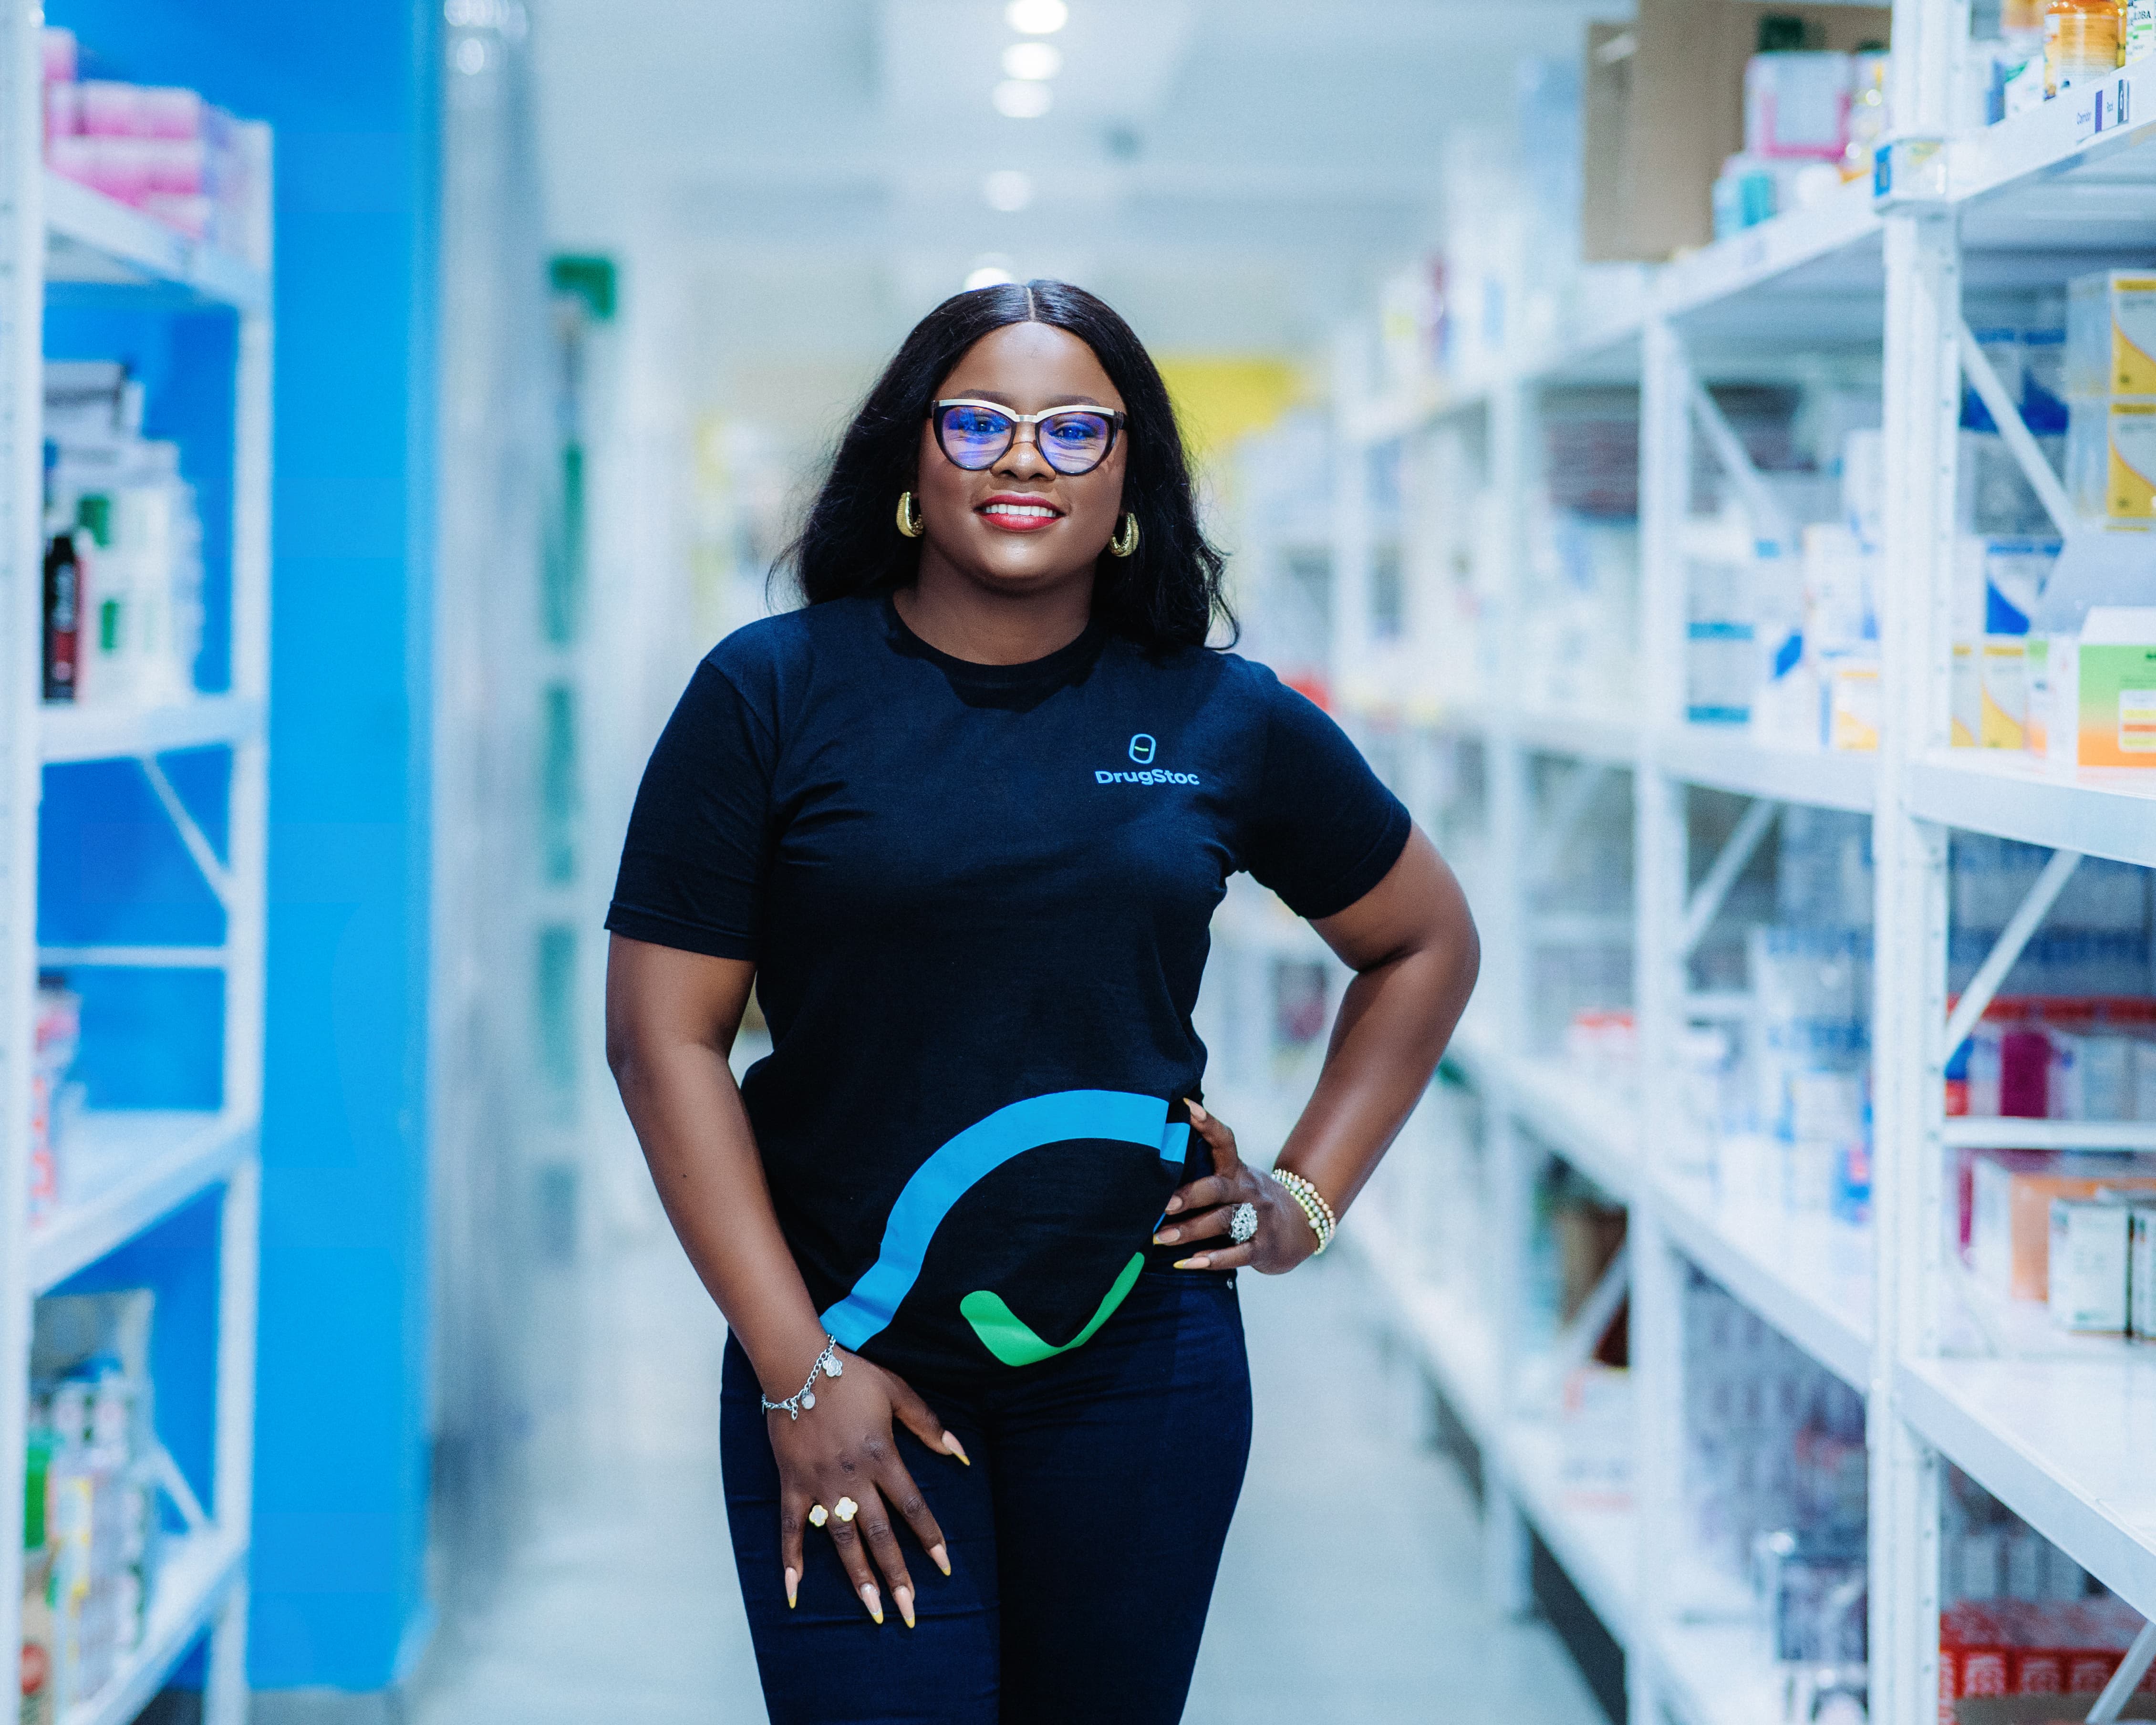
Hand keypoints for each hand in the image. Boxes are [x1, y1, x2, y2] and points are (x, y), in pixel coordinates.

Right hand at [770, 1347, 969, 1625]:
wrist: (797, 1364)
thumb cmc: (851, 1375)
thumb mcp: (898, 1392)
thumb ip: (929, 1424)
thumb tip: (961, 1453)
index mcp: (882, 1455)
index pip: (912, 1505)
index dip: (930, 1537)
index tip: (945, 1567)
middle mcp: (853, 1477)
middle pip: (880, 1534)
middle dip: (897, 1575)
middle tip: (910, 1611)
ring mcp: (820, 1484)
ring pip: (842, 1539)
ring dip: (858, 1577)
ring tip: (872, 1609)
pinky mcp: (792, 1484)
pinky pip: (791, 1528)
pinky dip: (791, 1560)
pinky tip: (795, 1591)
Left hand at [1153, 1100, 1318, 1274]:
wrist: (1301, 1226)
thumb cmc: (1250, 1201)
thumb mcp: (1236, 1180)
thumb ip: (1207, 1171)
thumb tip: (1157, 1163)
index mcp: (1238, 1170)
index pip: (1224, 1142)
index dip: (1207, 1124)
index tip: (1186, 1108)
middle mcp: (1249, 1190)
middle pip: (1218, 1187)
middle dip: (1189, 1195)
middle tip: (1162, 1204)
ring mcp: (1259, 1219)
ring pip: (1223, 1221)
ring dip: (1190, 1230)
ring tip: (1160, 1238)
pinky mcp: (1263, 1247)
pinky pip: (1237, 1253)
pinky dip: (1212, 1259)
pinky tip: (1188, 1263)